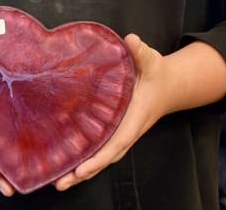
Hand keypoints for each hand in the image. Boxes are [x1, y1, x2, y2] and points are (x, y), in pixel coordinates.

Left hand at [54, 34, 165, 190]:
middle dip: (83, 173)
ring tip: (57, 182)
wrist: (168, 84)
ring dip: (80, 172)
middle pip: (104, 158)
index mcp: (134, 118)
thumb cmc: (156, 72)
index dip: (99, 158)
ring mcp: (119, 133)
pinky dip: (83, 160)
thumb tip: (131, 41)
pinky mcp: (113, 131)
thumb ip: (141, 52)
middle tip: (59, 184)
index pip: (116, 143)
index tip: (81, 170)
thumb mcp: (151, 60)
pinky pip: (97, 149)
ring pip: (99, 157)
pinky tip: (64, 165)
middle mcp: (125, 131)